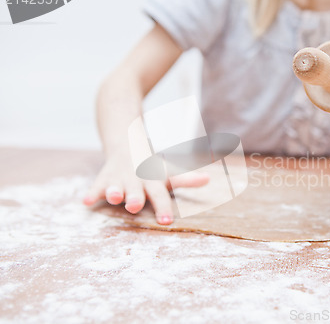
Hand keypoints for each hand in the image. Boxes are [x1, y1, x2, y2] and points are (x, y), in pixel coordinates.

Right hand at [83, 155, 208, 224]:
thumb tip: (208, 179)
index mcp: (152, 180)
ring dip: (113, 192)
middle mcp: (135, 180)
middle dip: (134, 198)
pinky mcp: (103, 178)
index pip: (160, 196)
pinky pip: (96, 186)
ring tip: (113, 197)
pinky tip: (85, 202)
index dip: (163, 208)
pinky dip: (91, 193)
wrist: (127, 143)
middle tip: (134, 205)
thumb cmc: (152, 167)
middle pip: (135, 191)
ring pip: (114, 186)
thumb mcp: (168, 173)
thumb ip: (186, 179)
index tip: (166, 222)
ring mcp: (118, 179)